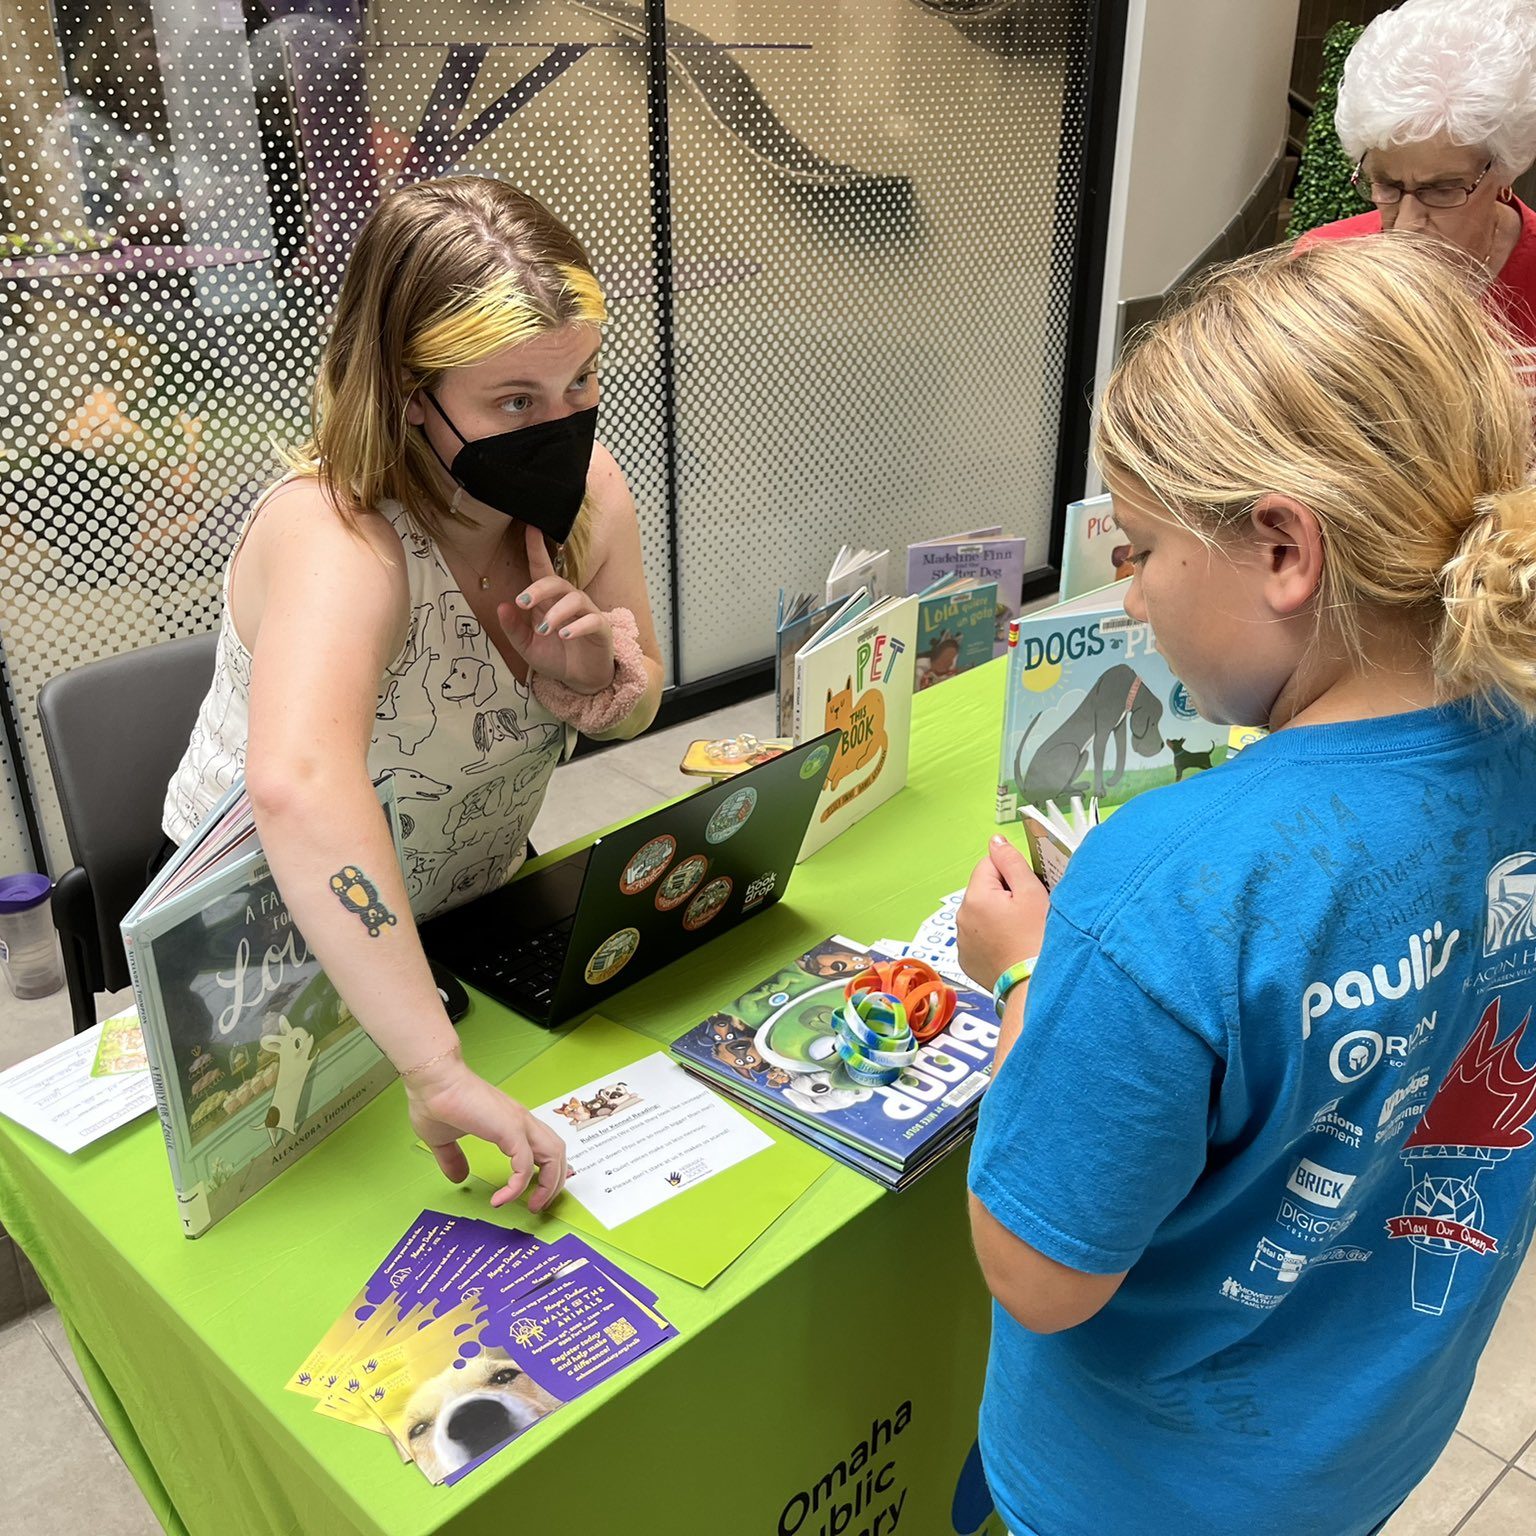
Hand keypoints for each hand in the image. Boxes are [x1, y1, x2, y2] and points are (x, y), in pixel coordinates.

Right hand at [405, 1049, 567, 1212]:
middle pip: (557, 1152)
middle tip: (538, 1204)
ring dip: (548, 1185)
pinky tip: (501, 1199)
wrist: (432, 1081)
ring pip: (554, 1155)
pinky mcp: (510, 1129)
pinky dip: (518, 1186)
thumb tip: (458, 1177)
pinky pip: (525, 1164)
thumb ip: (453, 1158)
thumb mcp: (443, 1139)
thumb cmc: (436, 1101)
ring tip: (531, 1205)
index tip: (535, 1193)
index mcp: (511, 1122)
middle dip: (554, 1182)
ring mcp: (518, 1123)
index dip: (546, 1171)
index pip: (544, 1147)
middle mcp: (521, 1121)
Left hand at [497, 523, 614, 693]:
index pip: (542, 569)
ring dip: (556, 613)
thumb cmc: (556, 657)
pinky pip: (592, 620)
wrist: (582, 680)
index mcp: (549, 601)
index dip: (536, 549)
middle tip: (522, 602)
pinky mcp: (601, 629)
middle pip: (556, 582)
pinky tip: (565, 635)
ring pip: (574, 599)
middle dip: (538, 588)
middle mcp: (569, 601)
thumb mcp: (527, 646)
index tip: (530, 528)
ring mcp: (587, 613)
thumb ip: (513, 628)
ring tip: (545, 629)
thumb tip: (502, 606)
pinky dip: (577, 626)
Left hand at [956, 834, 1050, 990]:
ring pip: (981, 913)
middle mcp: (961, 916)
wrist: (1033, 987)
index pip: (989, 864)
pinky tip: (1009, 947)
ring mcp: (961, 940)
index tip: (1026, 894)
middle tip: (1026, 915)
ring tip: (1019, 933)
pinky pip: (978, 936)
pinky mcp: (966, 959)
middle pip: (984, 889)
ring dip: (997, 915)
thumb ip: (1011, 861)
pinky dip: (991, 937)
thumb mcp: (1031, 893)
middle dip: (1003, 895)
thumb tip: (995, 840)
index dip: (1011, 874)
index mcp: (975, 896)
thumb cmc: (1037, 938)